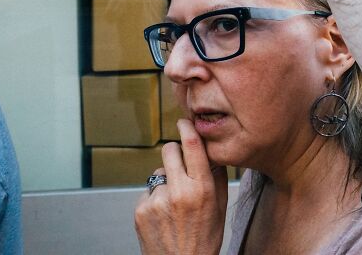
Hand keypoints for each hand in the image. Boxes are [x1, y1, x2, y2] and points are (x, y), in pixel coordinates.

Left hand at [135, 119, 228, 254]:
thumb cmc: (205, 239)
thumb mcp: (220, 207)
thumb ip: (216, 177)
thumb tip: (211, 152)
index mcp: (201, 189)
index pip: (192, 146)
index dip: (187, 128)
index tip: (184, 121)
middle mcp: (178, 192)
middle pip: (170, 151)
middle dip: (175, 151)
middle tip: (180, 162)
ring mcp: (157, 201)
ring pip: (159, 173)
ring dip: (166, 180)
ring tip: (174, 203)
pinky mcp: (141, 210)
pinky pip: (149, 191)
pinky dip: (156, 198)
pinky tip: (164, 215)